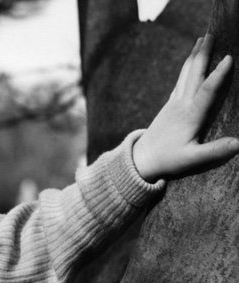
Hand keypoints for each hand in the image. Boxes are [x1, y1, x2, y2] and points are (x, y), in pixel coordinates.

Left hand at [133, 34, 238, 181]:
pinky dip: (188, 68)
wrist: (141, 160)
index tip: (229, 57)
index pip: (206, 90)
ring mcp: (173, 103)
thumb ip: (215, 151)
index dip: (218, 74)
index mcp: (190, 115)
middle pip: (193, 74)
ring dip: (194, 56)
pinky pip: (180, 81)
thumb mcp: (192, 159)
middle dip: (203, 54)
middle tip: (211, 34)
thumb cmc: (168, 160)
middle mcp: (181, 105)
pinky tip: (190, 63)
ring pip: (185, 74)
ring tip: (201, 39)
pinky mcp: (169, 106)